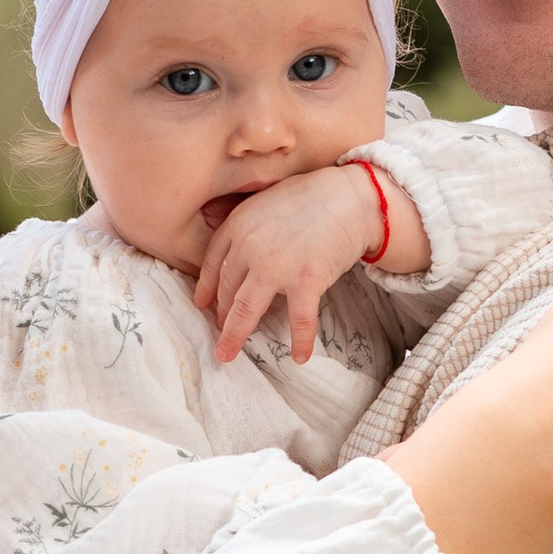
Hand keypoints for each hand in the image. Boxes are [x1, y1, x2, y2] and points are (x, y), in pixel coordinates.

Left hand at [193, 161, 428, 363]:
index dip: (207, 288)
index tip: (202, 304)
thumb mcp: (264, 200)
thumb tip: (228, 241)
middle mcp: (250, 247)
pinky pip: (299, 320)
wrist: (350, 196)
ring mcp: (276, 266)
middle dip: (222, 316)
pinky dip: (301, 341)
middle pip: (228, 291)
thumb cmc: (311, 196)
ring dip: (235, 336)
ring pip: (246, 310)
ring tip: (226, 355)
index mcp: (238, 225)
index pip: (214, 263)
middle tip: (220, 333)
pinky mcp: (306, 281)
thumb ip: (245, 222)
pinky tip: (299, 357)